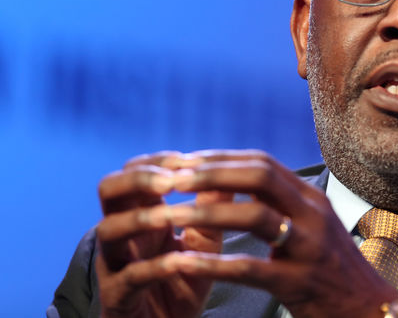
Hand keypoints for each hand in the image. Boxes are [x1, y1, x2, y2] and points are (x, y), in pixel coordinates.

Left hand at [95, 150, 397, 317]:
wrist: (369, 309)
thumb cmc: (332, 269)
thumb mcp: (311, 227)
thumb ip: (281, 205)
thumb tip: (237, 181)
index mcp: (311, 198)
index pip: (263, 163)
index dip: (221, 159)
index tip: (184, 161)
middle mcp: (313, 214)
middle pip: (259, 176)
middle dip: (211, 173)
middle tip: (171, 178)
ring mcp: (309, 246)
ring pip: (254, 216)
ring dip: (207, 213)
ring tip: (169, 214)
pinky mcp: (299, 282)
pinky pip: (250, 268)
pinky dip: (214, 264)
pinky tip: (183, 264)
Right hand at [95, 151, 231, 317]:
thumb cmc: (185, 279)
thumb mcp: (205, 240)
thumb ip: (213, 208)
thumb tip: (232, 168)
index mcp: (141, 212)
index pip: (135, 170)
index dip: (158, 161)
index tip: (187, 158)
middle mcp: (121, 232)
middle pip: (108, 189)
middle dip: (138, 179)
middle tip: (170, 182)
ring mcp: (114, 264)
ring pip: (107, 230)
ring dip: (139, 220)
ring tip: (169, 217)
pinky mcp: (117, 297)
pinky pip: (128, 277)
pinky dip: (152, 267)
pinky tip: (177, 261)